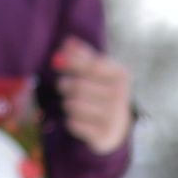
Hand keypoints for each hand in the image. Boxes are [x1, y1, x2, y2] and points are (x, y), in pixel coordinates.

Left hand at [52, 39, 132, 154]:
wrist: (117, 125)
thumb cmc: (102, 91)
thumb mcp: (97, 70)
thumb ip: (82, 55)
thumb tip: (67, 42)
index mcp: (120, 75)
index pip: (90, 65)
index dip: (71, 62)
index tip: (57, 60)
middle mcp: (120, 95)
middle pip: (78, 86)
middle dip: (65, 85)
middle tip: (64, 86)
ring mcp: (113, 117)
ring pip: (73, 105)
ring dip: (68, 104)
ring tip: (74, 104)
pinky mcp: (103, 136)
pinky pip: (73, 124)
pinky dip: (72, 121)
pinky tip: (80, 120)